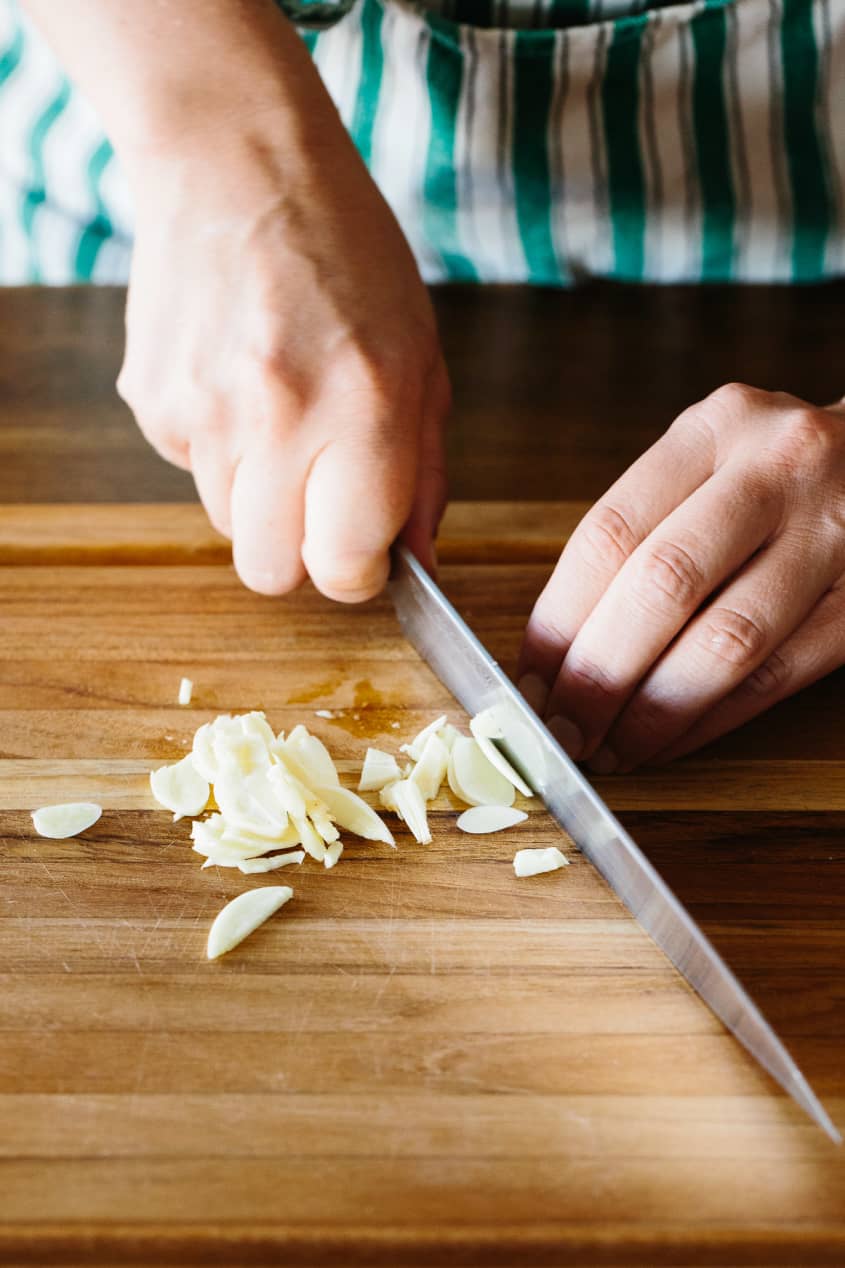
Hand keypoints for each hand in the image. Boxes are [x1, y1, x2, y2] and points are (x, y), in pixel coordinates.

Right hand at [116, 48, 448, 600]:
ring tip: (281, 415)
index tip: (365, 549)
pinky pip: (190, 472)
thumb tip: (416, 561)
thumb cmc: (349, 256)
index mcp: (364, 410)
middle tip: (321, 498)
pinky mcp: (152, 402)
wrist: (237, 165)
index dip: (358, 572)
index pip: (344, 568)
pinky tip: (238, 384)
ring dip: (260, 497)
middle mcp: (278, 419)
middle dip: (301, 552)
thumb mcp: (421, 359)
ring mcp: (203, 412)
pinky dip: (219, 451)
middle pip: (271, 573)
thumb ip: (424, 472)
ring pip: (228, 526)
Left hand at [518, 384, 844, 769]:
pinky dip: (713, 719)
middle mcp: (777, 469)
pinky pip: (778, 674)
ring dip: (654, 710)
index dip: (559, 618)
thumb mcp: (712, 461)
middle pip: (663, 584)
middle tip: (563, 728)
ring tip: (612, 749)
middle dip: (599, 673)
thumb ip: (644, 529)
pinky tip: (670, 742)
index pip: (611, 532)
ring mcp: (835, 533)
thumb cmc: (781, 475)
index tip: (529, 677)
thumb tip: (557, 646)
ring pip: (726, 640)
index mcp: (716, 427)